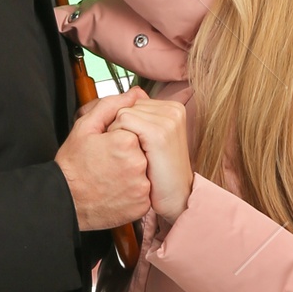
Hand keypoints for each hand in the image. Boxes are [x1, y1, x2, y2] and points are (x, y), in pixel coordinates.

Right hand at [55, 89, 152, 230]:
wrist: (65, 201)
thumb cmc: (72, 165)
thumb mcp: (85, 128)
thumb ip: (111, 106)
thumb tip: (135, 93)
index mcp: (126, 142)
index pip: (135, 132)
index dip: (119, 139)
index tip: (105, 150)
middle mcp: (138, 165)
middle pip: (142, 151)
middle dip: (128, 155)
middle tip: (107, 165)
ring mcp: (141, 188)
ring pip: (146, 172)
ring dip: (133, 173)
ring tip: (111, 178)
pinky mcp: (142, 206)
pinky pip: (146, 193)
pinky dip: (134, 192)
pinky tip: (117, 190)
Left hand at [109, 95, 191, 222]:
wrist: (175, 197)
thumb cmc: (160, 172)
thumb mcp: (153, 139)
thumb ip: (142, 117)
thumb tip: (131, 93)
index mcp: (173, 108)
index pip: (134, 101)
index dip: (124, 123)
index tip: (132, 143)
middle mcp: (173, 110)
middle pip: (126, 105)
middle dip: (120, 127)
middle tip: (132, 152)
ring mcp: (167, 120)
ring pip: (122, 112)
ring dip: (117, 134)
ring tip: (133, 154)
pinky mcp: (158, 132)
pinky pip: (122, 121)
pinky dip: (117, 138)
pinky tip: (129, 155)